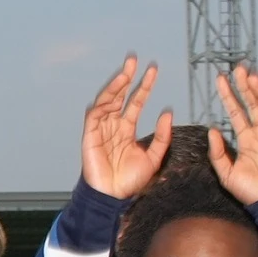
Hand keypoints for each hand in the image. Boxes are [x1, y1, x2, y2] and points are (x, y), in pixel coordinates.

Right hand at [77, 54, 167, 199]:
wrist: (114, 197)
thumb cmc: (130, 181)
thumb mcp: (154, 156)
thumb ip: (162, 136)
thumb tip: (167, 112)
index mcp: (126, 130)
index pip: (135, 102)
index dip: (144, 86)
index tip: (153, 70)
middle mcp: (113, 126)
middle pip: (119, 96)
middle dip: (127, 77)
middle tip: (134, 59)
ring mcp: (100, 130)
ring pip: (107, 101)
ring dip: (115, 86)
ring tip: (126, 72)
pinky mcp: (90, 136)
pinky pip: (95, 115)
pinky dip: (103, 103)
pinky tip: (113, 92)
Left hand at [212, 66, 257, 203]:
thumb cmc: (250, 190)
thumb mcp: (226, 173)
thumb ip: (218, 153)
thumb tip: (212, 131)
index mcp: (247, 139)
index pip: (236, 112)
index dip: (229, 96)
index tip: (219, 81)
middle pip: (251, 104)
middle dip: (243, 87)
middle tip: (235, 70)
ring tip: (248, 76)